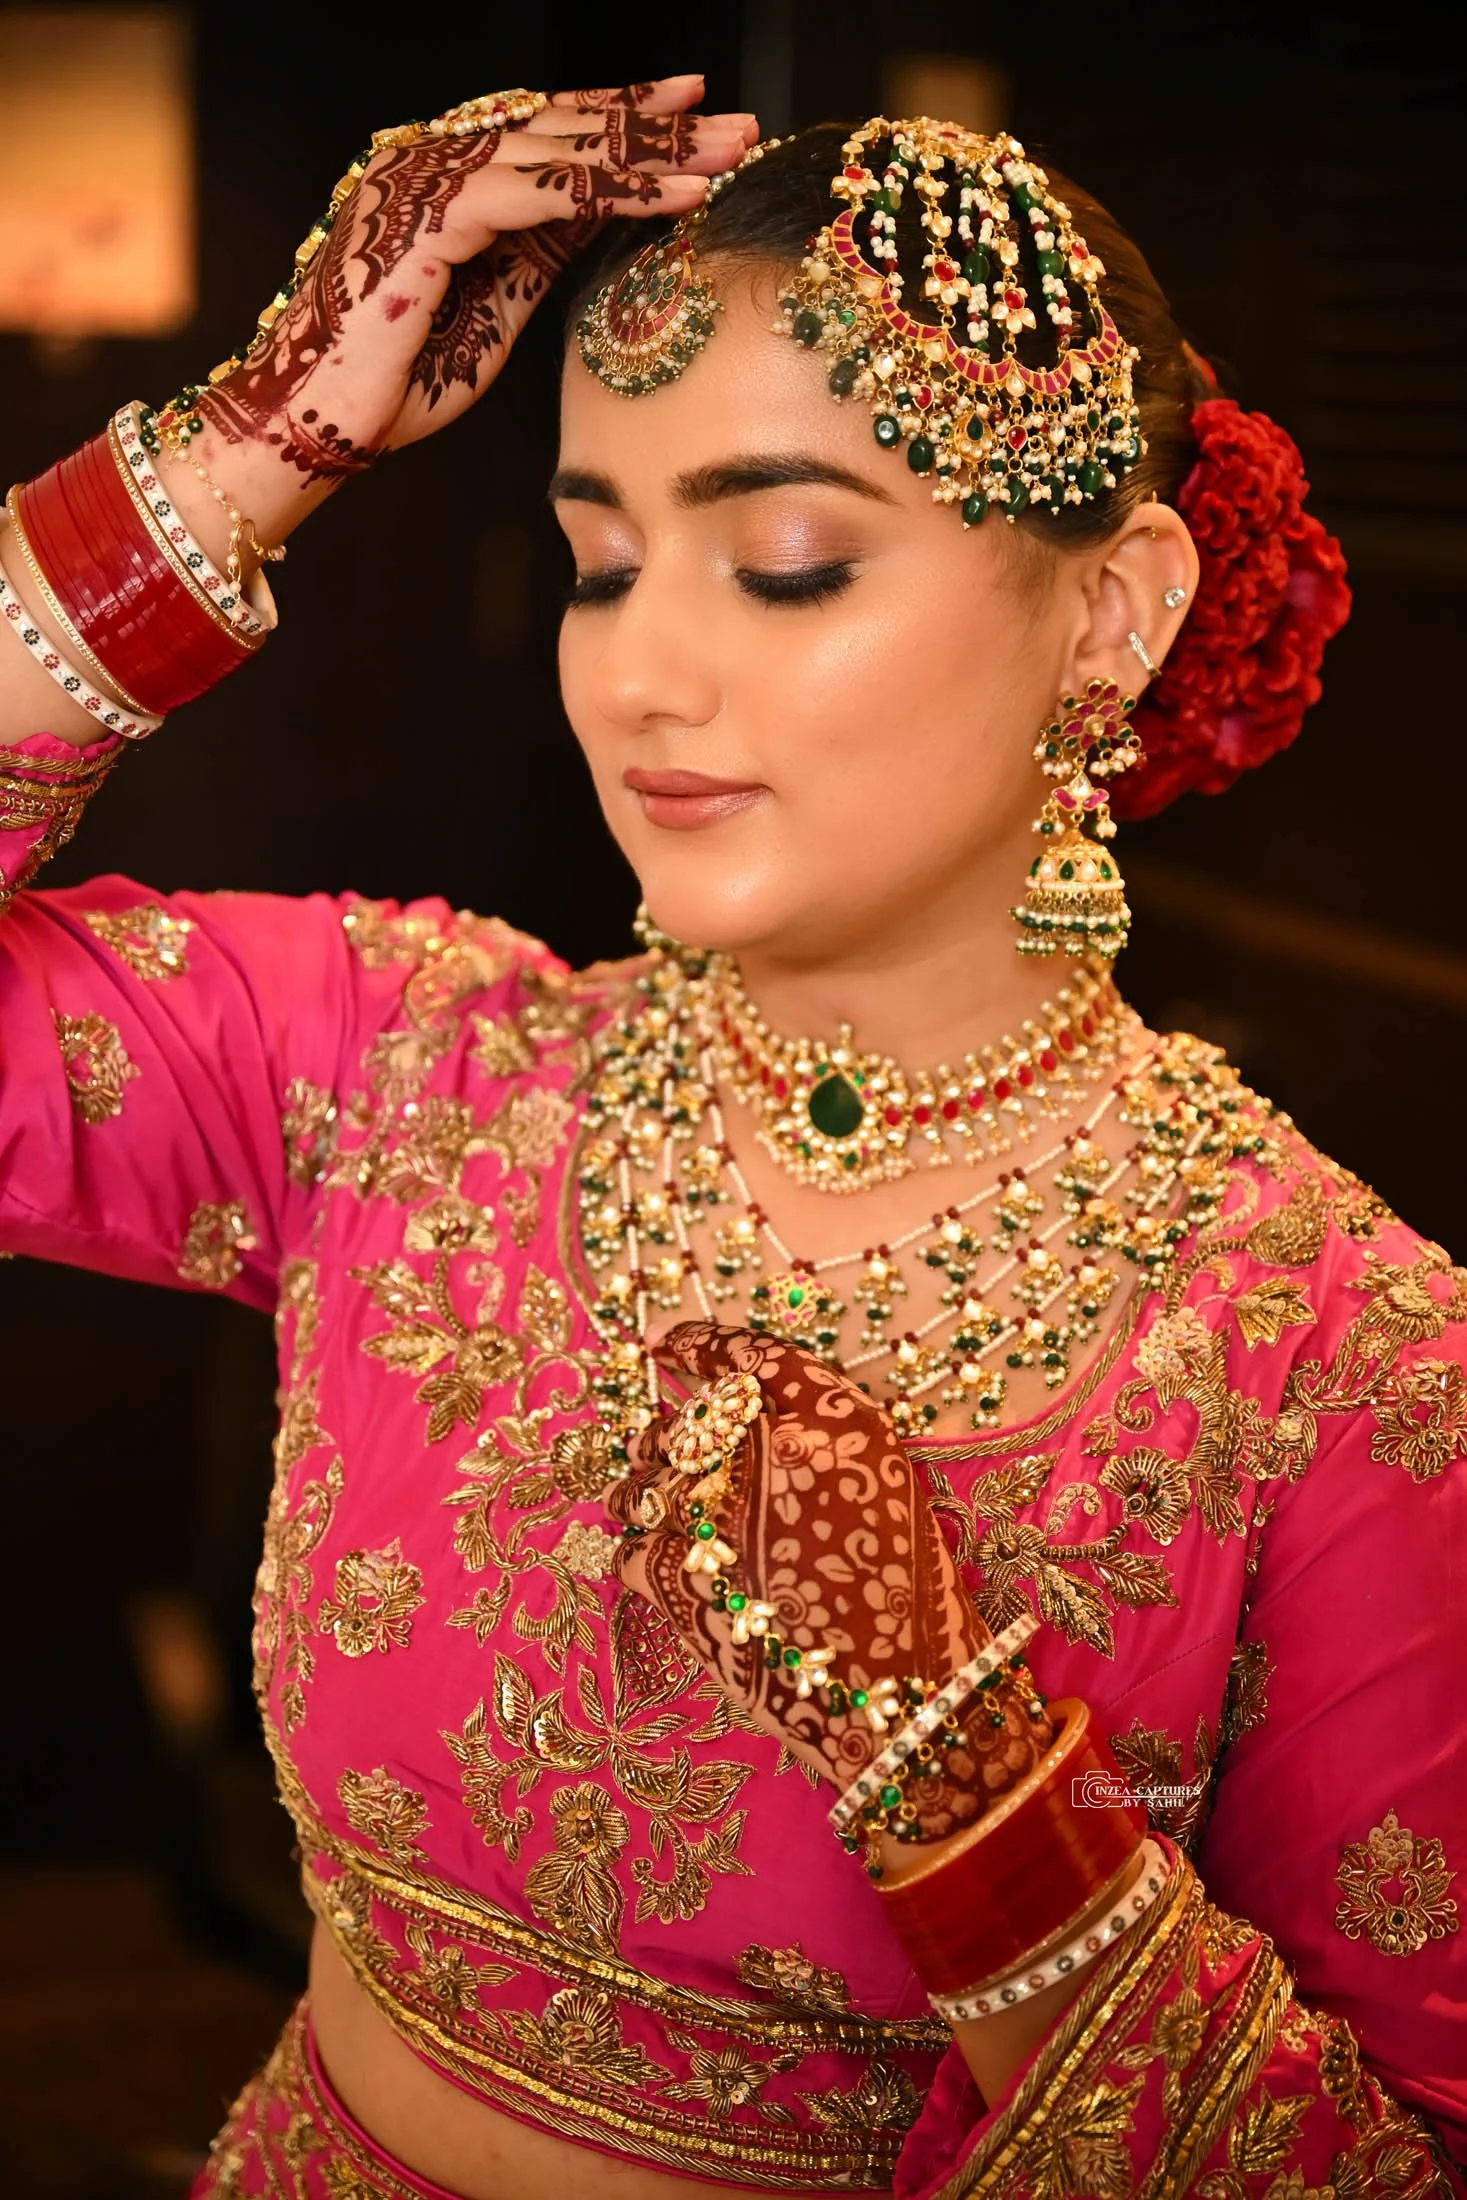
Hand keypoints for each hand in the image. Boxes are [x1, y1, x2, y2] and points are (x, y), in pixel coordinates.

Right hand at [185, 77, 753, 534]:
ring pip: (557, 151)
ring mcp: (420, 180)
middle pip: (560, 128)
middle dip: (654, 128)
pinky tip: (674, 196)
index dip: (620, 121)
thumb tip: (603, 213)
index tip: (695, 112)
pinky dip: (611, 192)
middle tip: (735, 123)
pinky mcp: (426, 219)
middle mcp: (425, 160)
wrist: (316, 428)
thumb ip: (538, 254)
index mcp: (438, 177)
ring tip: (722, 154)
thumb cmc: (394, 385)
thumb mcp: (493, 310)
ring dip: (647, 154)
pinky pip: (537, 194)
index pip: (545, 134)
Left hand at [609, 1323, 1051, 1814]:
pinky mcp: (675, 1580)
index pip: (746, 1357)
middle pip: (685, 1419)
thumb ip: (822, 1432)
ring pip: (642, 1479)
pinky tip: (673, 1571)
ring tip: (667, 1514)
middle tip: (676, 1454)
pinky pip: (629, 1548)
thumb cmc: (910, 1594)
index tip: (673, 1344)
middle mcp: (763, 1454)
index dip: (701, 1345)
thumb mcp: (890, 1482)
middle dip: (674, 1435)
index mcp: (830, 1422)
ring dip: (647, 1490)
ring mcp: (711, 1514)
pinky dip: (643, 1557)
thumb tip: (749, 1415)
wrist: (897, 1698)